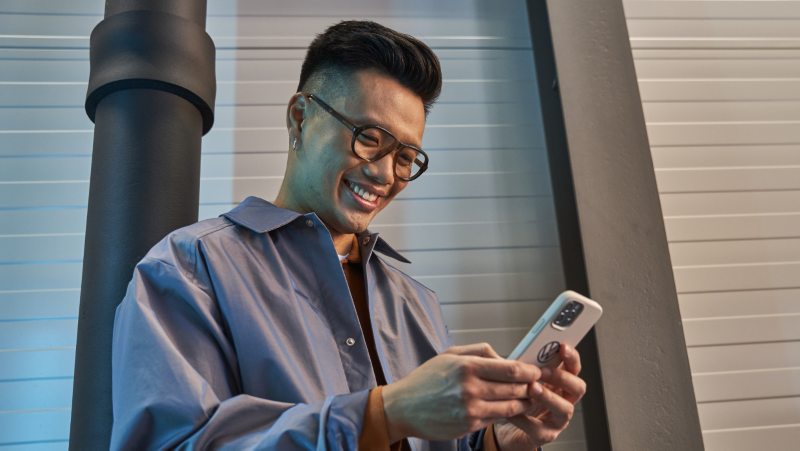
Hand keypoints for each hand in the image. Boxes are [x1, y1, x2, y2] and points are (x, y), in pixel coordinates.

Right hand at [381, 343, 541, 442]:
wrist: (402, 407)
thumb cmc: (425, 380)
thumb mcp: (449, 354)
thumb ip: (479, 351)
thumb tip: (505, 356)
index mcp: (467, 366)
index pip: (511, 369)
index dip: (529, 371)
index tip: (536, 371)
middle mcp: (470, 388)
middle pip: (515, 388)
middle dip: (530, 386)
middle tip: (538, 384)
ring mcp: (470, 410)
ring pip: (511, 407)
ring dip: (524, 402)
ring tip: (527, 397)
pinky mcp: (469, 425)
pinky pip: (496, 419)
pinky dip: (506, 413)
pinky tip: (507, 407)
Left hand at [494, 344, 586, 449]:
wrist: (509, 430)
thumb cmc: (518, 401)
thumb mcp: (522, 381)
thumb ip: (523, 369)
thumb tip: (512, 356)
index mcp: (560, 385)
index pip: (574, 369)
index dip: (571, 358)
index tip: (562, 347)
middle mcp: (564, 402)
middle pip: (578, 388)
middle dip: (562, 377)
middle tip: (543, 371)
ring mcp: (557, 420)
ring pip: (565, 409)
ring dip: (549, 397)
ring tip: (532, 388)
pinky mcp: (544, 436)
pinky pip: (538, 428)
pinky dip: (524, 418)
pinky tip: (512, 411)